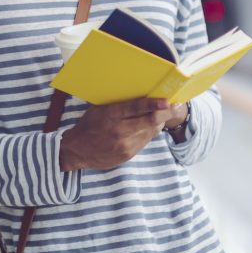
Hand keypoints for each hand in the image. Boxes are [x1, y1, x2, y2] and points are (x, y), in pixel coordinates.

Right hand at [59, 97, 175, 170]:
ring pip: (151, 131)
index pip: (137, 108)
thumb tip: (144, 98)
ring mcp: (124, 144)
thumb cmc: (88, 125)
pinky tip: (151, 126)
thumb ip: (121, 106)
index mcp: (111, 115)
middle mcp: (119, 130)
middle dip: (166, 113)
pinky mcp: (128, 154)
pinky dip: (150, 132)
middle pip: (150, 121)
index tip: (167, 100)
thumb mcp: (100, 109)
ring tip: (165, 114)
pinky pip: (145, 141)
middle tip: (175, 106)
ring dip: (160, 122)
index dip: (154, 104)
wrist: (76, 151)